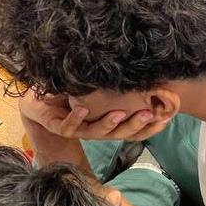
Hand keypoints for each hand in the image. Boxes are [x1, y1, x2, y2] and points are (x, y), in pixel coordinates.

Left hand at [19, 89, 169, 141]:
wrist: (39, 98)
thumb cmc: (72, 92)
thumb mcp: (99, 88)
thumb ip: (117, 85)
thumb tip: (147, 70)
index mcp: (108, 123)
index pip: (134, 131)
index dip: (150, 127)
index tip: (166, 118)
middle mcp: (95, 130)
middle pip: (120, 134)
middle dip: (135, 125)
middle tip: (149, 115)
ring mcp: (77, 131)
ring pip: (96, 133)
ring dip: (109, 124)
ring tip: (120, 113)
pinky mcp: (59, 128)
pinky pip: (68, 126)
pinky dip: (75, 118)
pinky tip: (82, 108)